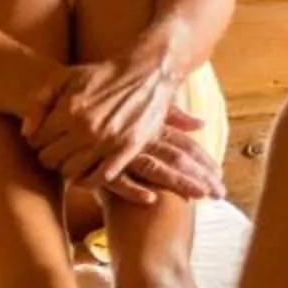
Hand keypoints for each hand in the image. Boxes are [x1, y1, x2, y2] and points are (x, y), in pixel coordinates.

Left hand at [27, 55, 178, 187]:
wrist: (148, 73)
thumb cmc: (102, 75)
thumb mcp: (65, 78)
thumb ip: (39, 102)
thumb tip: (27, 133)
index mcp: (69, 110)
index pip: (36, 141)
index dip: (37, 140)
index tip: (45, 137)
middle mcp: (86, 129)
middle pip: (50, 159)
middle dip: (50, 154)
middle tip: (58, 147)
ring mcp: (107, 142)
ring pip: (71, 172)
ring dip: (67, 168)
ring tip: (71, 158)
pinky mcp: (126, 151)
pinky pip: (99, 179)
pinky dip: (88, 181)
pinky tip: (85, 173)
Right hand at [101, 108, 229, 206]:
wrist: (65, 87)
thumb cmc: (109, 96)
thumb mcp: (143, 104)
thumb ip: (173, 114)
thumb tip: (201, 122)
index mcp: (152, 126)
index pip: (185, 145)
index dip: (204, 161)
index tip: (220, 177)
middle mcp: (141, 136)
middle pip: (178, 159)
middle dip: (201, 176)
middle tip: (221, 195)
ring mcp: (121, 149)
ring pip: (155, 169)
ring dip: (179, 183)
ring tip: (201, 196)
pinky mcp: (99, 161)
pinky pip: (117, 178)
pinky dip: (133, 189)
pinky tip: (151, 199)